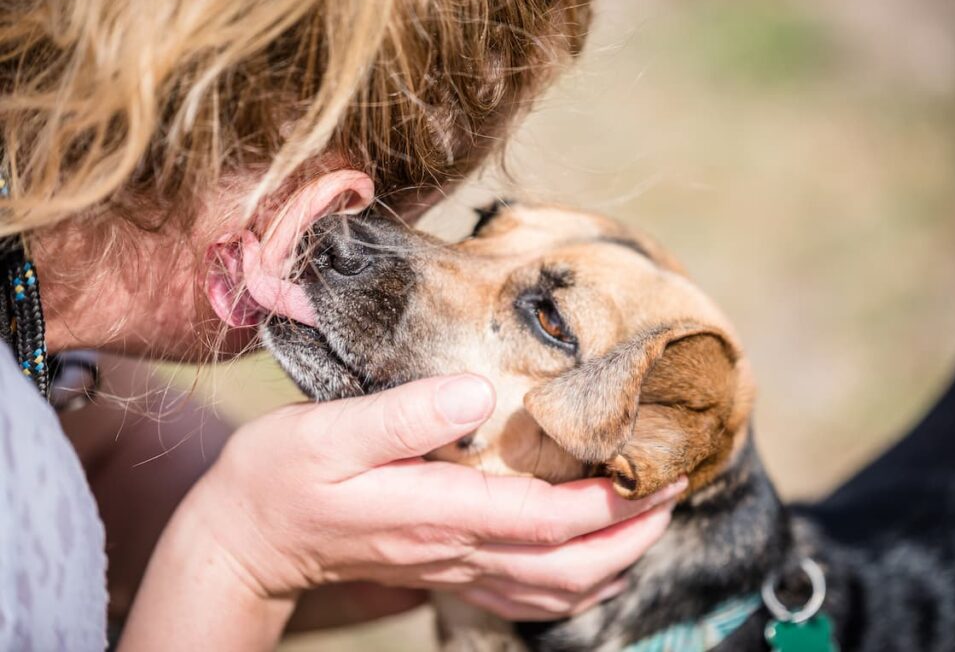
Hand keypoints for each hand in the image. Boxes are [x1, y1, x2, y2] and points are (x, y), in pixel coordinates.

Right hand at [122, 375, 684, 649]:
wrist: (246, 541)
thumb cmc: (280, 479)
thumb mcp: (326, 432)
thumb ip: (402, 417)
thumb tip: (474, 393)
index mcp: (438, 512)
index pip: (548, 520)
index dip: (612, 504)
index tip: (658, 472)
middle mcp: (456, 550)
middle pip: (569, 568)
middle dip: (632, 536)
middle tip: (673, 490)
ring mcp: (452, 569)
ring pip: (554, 591)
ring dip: (612, 562)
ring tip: (647, 520)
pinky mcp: (443, 571)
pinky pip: (525, 596)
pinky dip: (573, 584)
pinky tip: (589, 560)